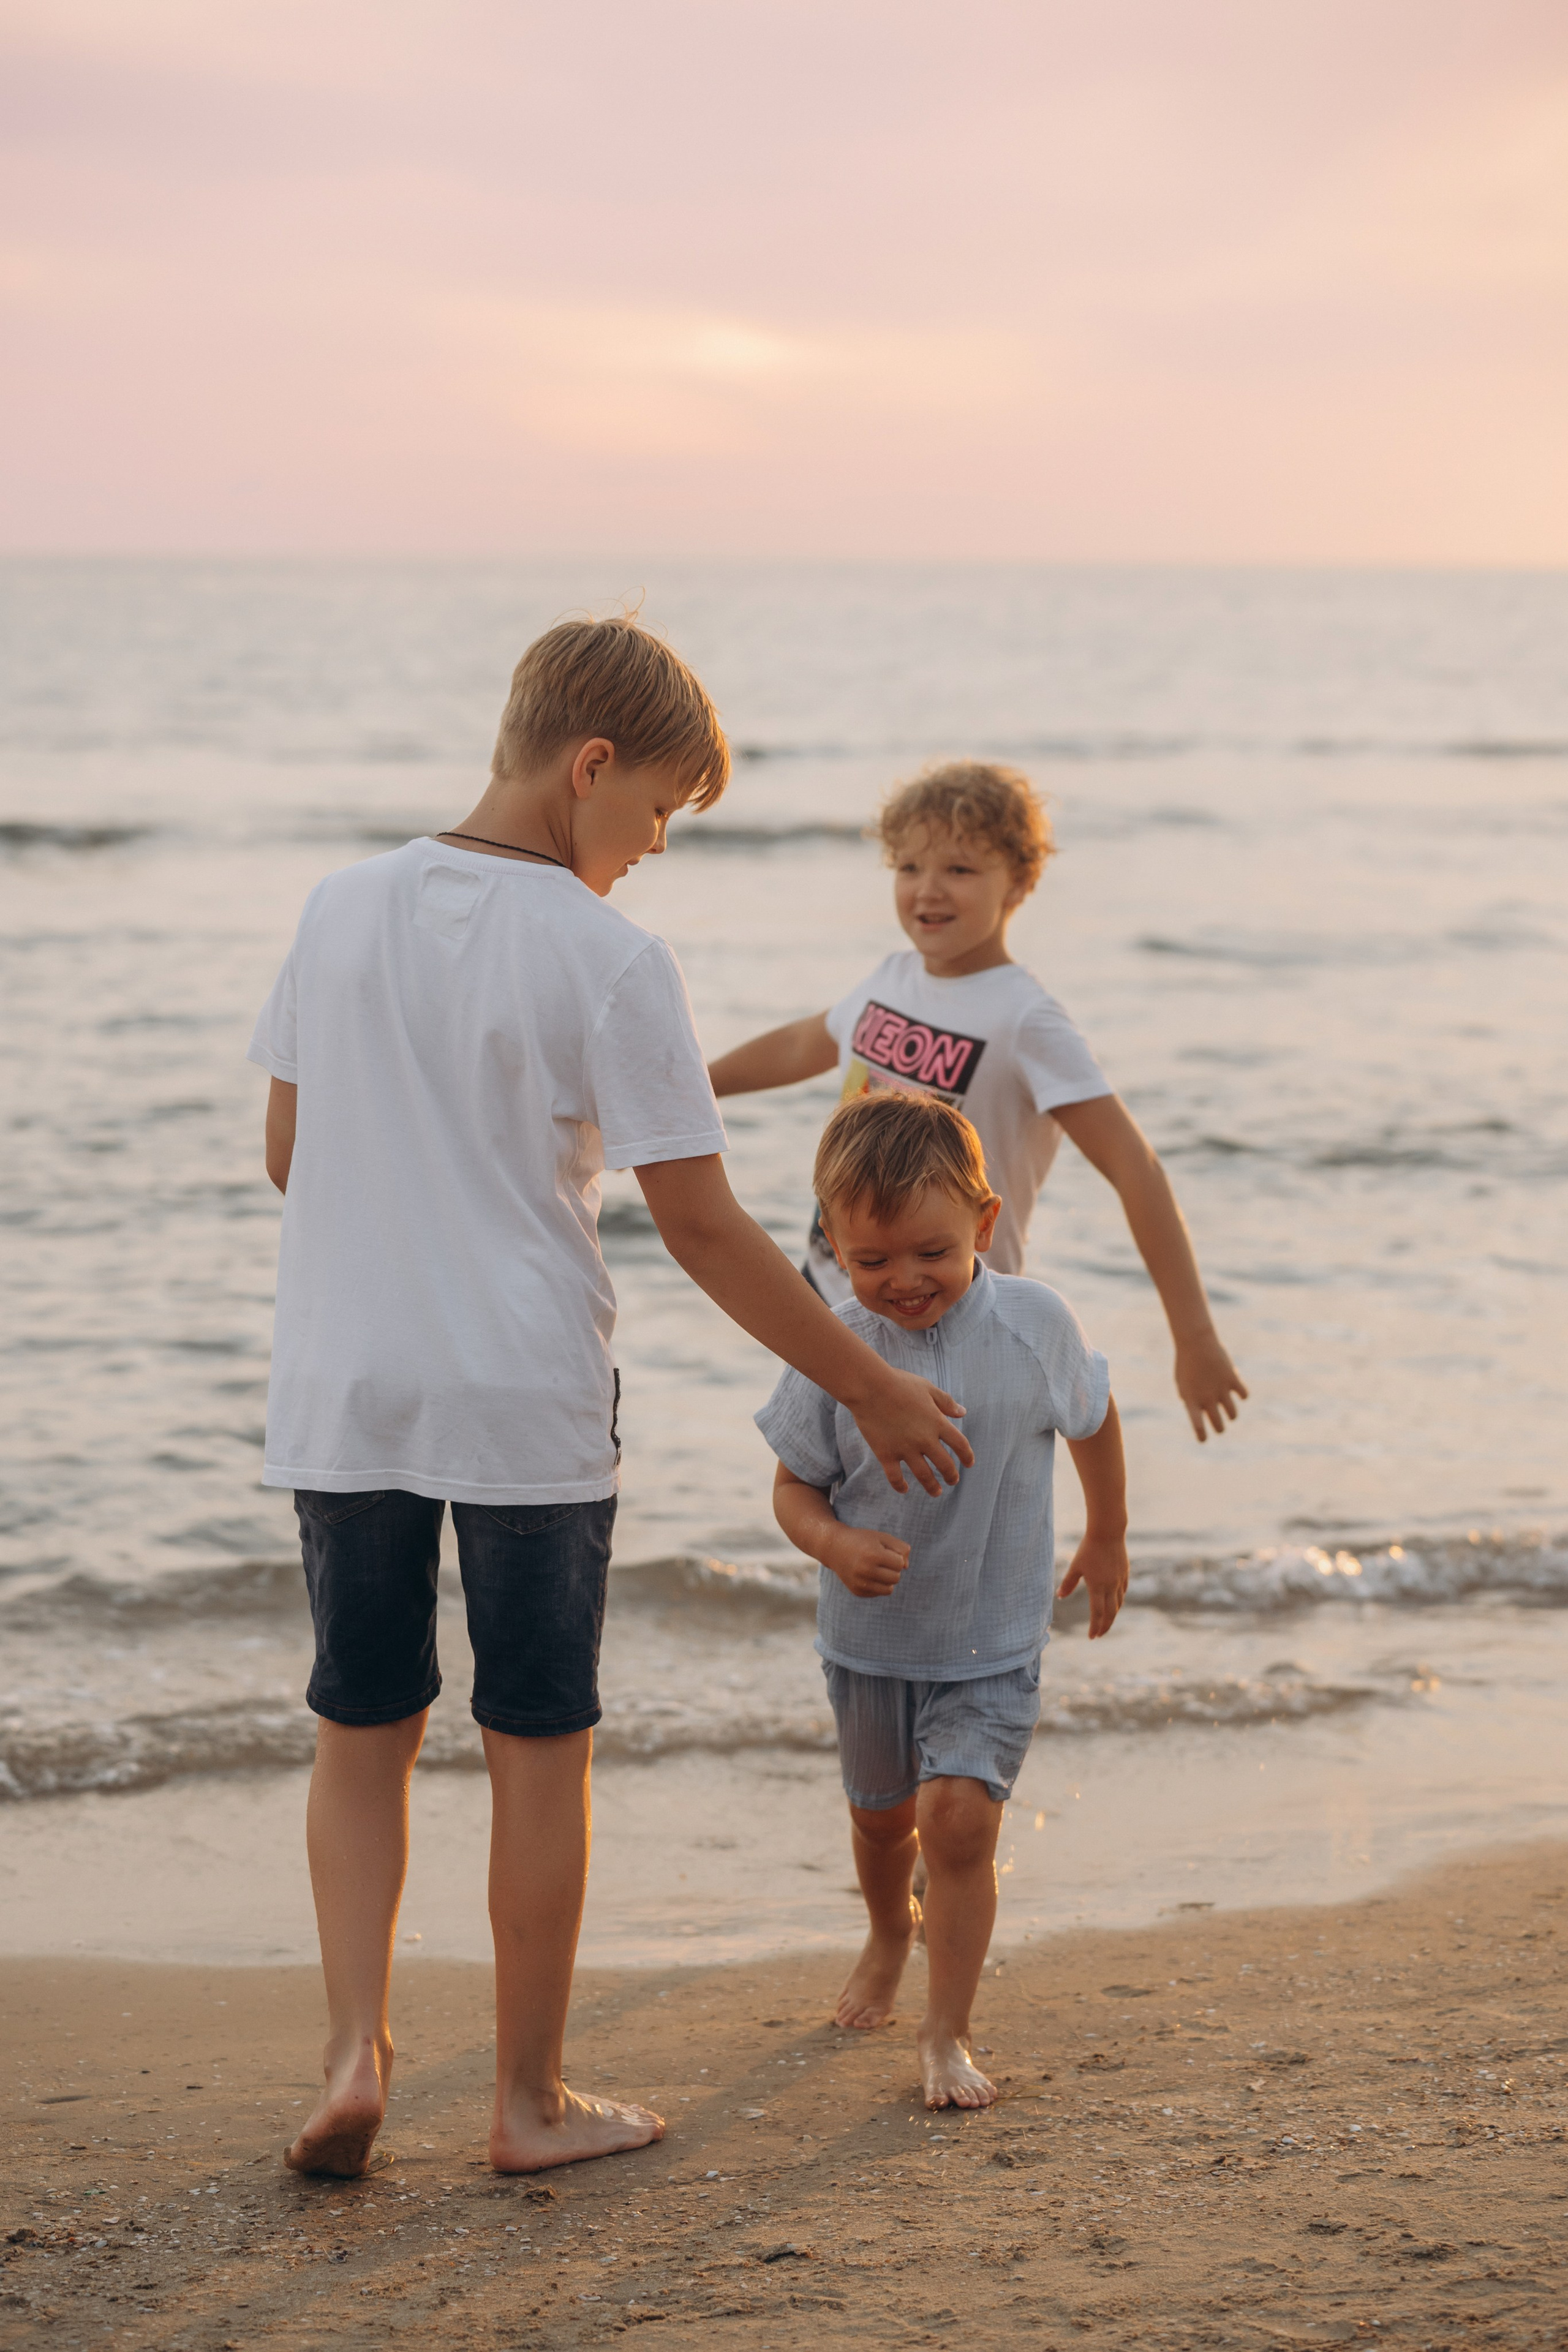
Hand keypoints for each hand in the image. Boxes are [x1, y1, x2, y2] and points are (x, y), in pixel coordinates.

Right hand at [825, 1527, 911, 1598]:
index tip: (886, 1552)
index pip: (899, 1564)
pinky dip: (877, 1584)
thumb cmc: (862, 1540)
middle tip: (882, 1560)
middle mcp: (865, 1570)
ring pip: (889, 1589)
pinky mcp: (857, 1591)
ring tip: (878, 1569)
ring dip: (887, 1579)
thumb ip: (900, 1548)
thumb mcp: (882, 1537)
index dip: (896, 1557)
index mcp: (873, 1555)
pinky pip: (878, 1593)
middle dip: (893, 1569)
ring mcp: (860, 1583)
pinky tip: (868, 1574)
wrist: (834, 1548)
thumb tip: (906, 1567)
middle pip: (896, 1577)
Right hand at [848, 1368, 971, 1496]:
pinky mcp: (886, 1454)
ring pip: (924, 1475)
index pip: (960, 1445)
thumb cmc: (899, 1383)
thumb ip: (946, 1402)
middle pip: (945, 1464)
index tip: (969, 1464)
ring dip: (932, 1487)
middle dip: (951, 1476)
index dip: (967, 1456)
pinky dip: (900, 1486)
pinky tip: (904, 1489)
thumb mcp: (927, 1388)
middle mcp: (924, 1439)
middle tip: (952, 1481)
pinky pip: (895, 1477)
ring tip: (936, 1492)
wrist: (869, 1387)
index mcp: (937, 1422)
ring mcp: (905, 1448)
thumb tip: (963, 1412)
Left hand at [1057, 1532, 1128, 1638]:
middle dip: (1105, 1626)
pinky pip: (1123, 1592)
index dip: (1095, 1627)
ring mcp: (1119, 1580)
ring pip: (1118, 1604)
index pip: (1097, 1613)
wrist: (1108, 1532)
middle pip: (1110, 1613)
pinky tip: (1115, 1603)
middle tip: (1099, 1635)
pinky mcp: (1125, 1573)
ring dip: (1112, 1615)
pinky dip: (1119, 1601)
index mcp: (1097, 1586)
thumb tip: (1059, 1596)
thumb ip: (1068, 1583)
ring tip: (1106, 1622)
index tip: (1092, 1637)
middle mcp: (1111, 1586)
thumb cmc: (1088, 1548)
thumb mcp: (1075, 1566)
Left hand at [1175, 1331, 1247, 1441]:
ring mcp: (1221, 1390)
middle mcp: (1207, 1399)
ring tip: (1230, 1415)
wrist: (1195, 1342)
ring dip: (1231, 1416)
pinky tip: (1239, 1392)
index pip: (1197, 1425)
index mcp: (1191, 1400)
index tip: (1203, 1440)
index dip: (1201, 1435)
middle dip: (1219, 1428)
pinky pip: (1244, 1395)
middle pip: (1218, 1424)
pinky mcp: (1233, 1380)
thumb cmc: (1186, 1362)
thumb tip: (1200, 1410)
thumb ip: (1189, 1398)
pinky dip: (1243, 1395)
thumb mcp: (1182, 1382)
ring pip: (1233, 1414)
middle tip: (1220, 1427)